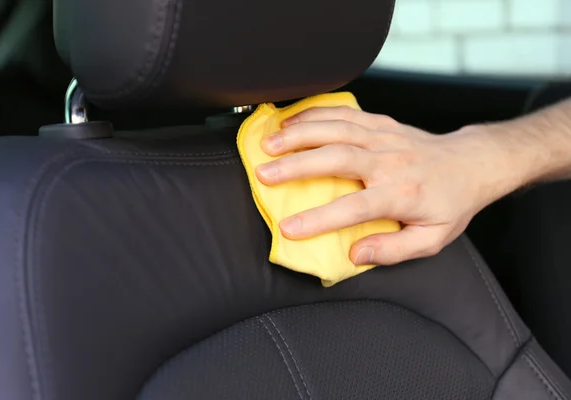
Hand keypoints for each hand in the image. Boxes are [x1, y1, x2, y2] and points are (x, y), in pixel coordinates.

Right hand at [255, 106, 518, 265]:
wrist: (472, 164)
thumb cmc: (450, 204)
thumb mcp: (431, 239)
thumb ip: (393, 250)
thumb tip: (355, 253)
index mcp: (401, 195)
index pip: (353, 208)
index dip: (319, 219)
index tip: (288, 228)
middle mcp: (390, 161)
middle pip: (337, 157)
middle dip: (296, 164)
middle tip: (264, 173)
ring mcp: (384, 136)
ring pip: (336, 128)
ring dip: (299, 133)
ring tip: (268, 142)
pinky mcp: (380, 122)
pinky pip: (344, 112)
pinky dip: (315, 112)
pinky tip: (291, 119)